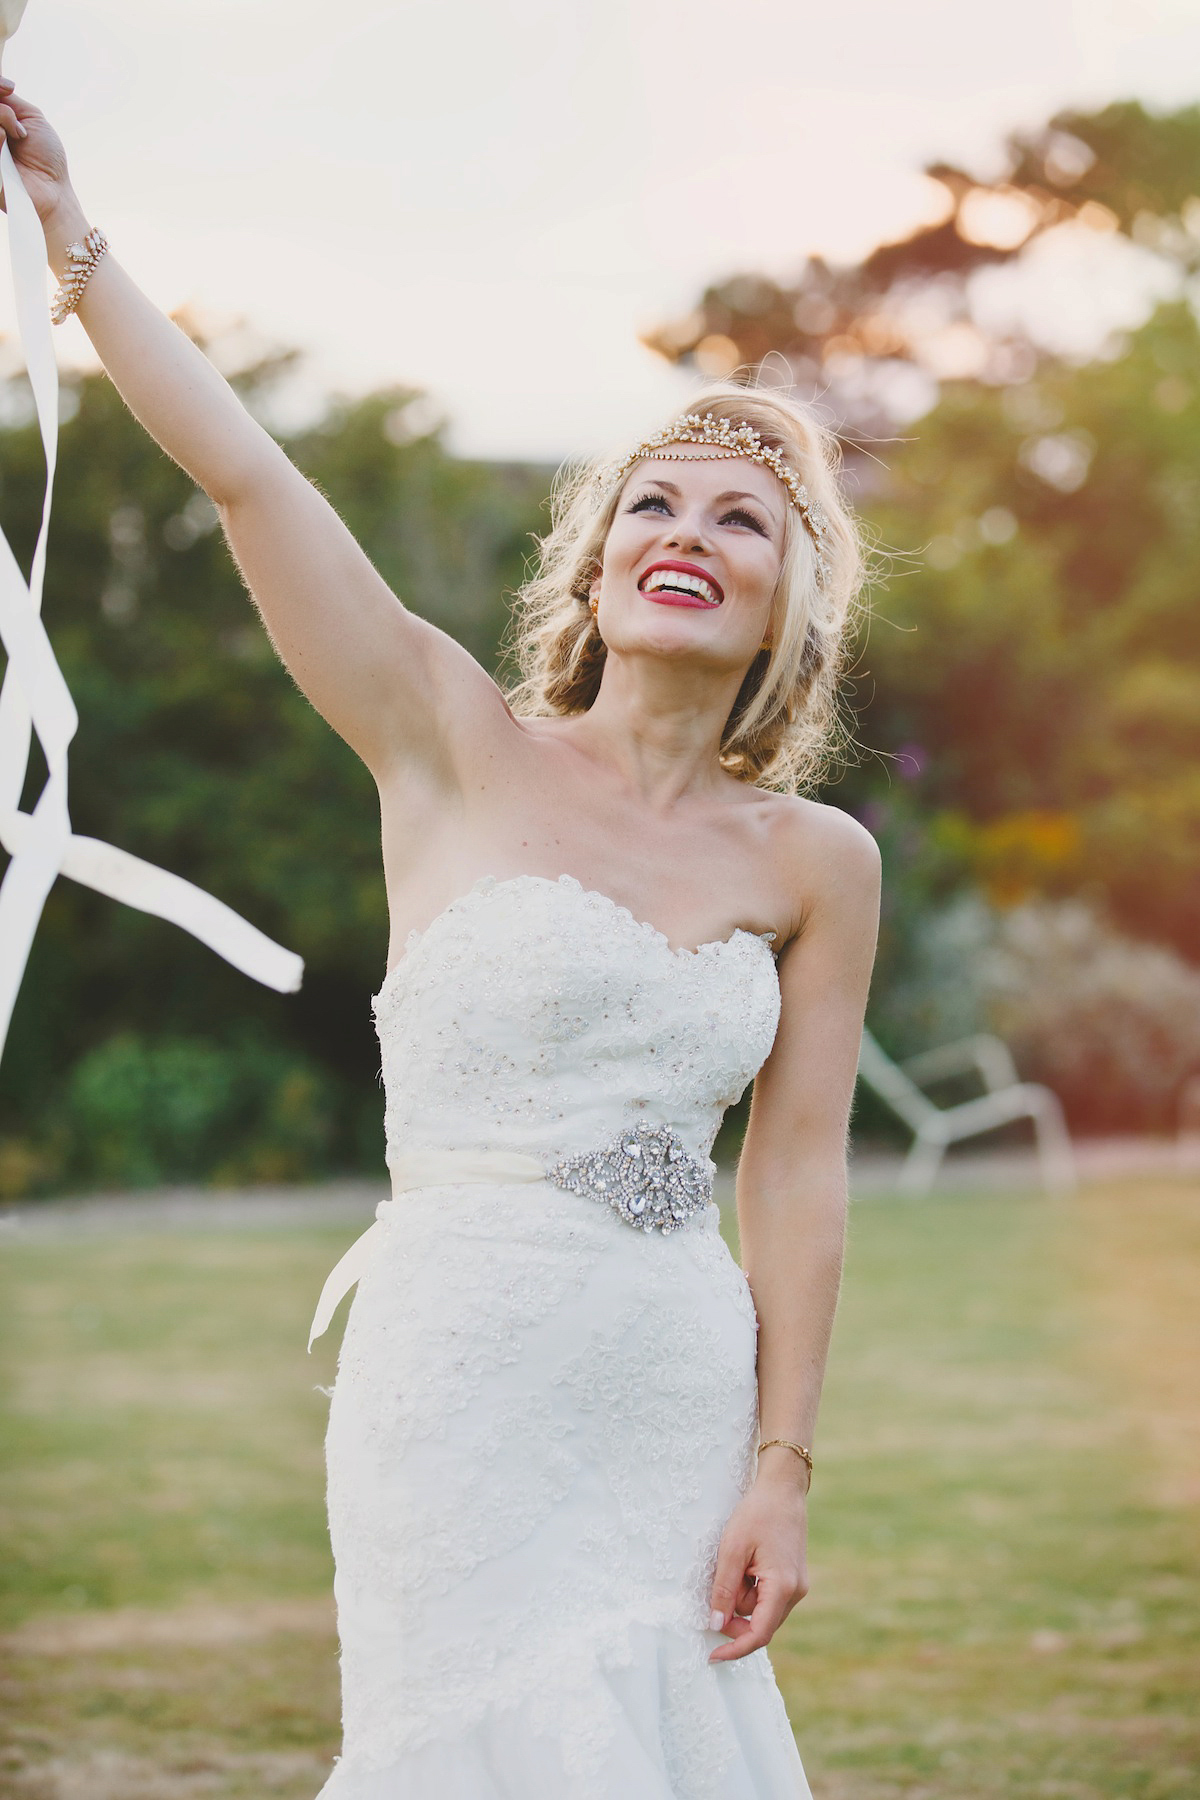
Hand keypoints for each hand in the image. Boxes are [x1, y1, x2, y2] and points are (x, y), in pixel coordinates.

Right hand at [0, 78, 75, 227]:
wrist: (53, 190)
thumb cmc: (46, 158)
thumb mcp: (32, 119)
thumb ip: (9, 101)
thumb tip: (0, 86)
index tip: (10, 88)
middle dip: (2, 109)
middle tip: (18, 122)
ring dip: (3, 118)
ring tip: (19, 135)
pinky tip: (6, 141)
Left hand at [707, 1465, 808, 1662]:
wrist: (782, 1489)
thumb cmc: (757, 1514)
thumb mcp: (732, 1549)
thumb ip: (724, 1589)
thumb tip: (715, 1625)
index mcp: (783, 1587)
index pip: (759, 1634)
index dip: (735, 1649)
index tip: (712, 1657)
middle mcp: (796, 1592)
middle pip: (759, 1623)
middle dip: (734, 1613)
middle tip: (716, 1588)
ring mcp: (797, 1586)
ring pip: (762, 1610)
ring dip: (742, 1596)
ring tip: (736, 1561)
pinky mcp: (793, 1579)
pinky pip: (768, 1597)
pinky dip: (751, 1588)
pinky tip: (745, 1563)